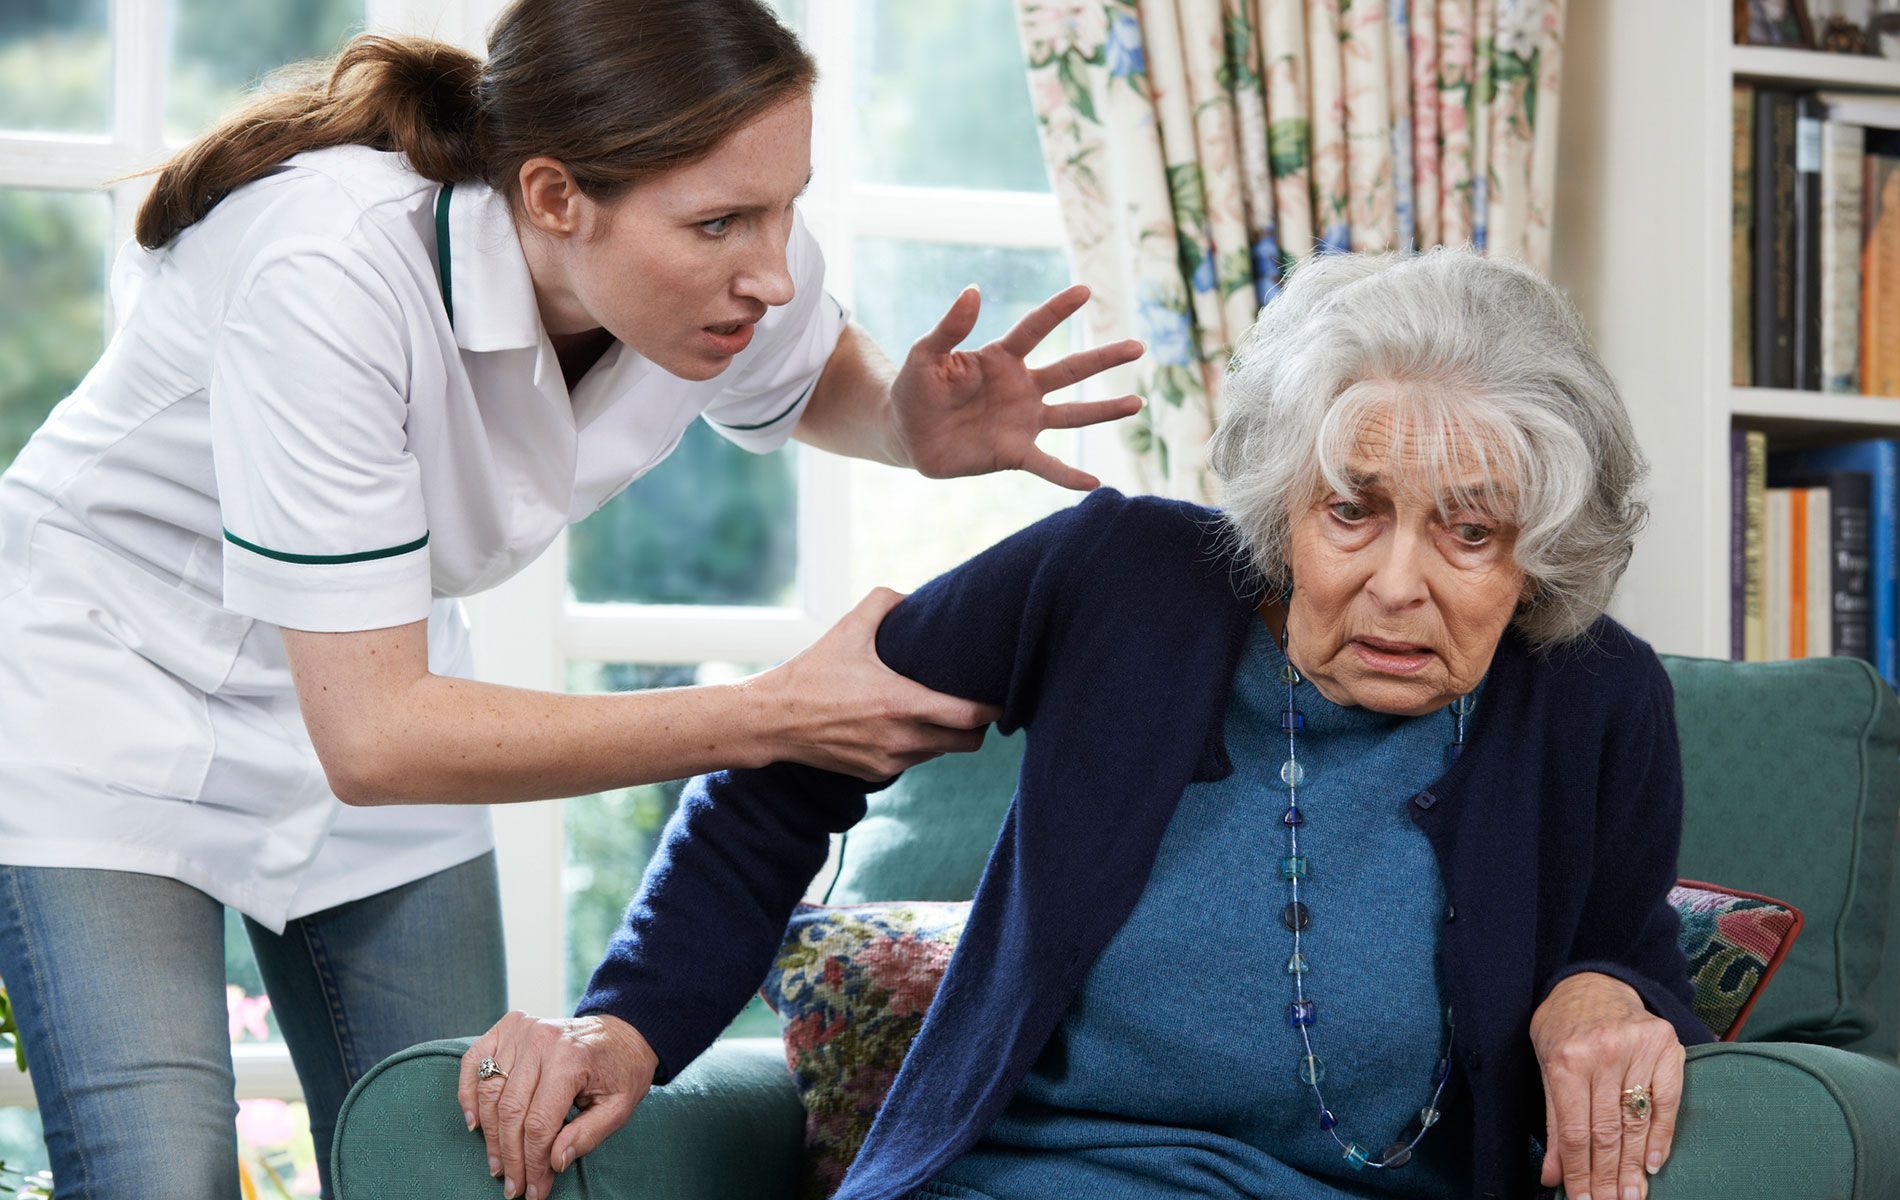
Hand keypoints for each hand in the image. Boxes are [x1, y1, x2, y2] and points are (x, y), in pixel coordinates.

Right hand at [458, 1011, 658, 1199]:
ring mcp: (521, 1031)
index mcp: (571, 1060)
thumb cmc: (621, 1071)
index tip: (534, 1189)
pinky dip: (467, 1092)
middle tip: (514, 1186)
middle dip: (511, 1157)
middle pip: (511, 1111)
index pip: (539, 1123)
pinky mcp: (508, 1027)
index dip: (533, 1162)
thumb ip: (588, 1135)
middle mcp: (541, 1041)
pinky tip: (475, 1123)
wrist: (621, 1033)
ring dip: (490, 1135)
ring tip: (498, 1166)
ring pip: (490, 1092)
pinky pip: (474, 1061)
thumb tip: (554, 1162)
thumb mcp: (619, 1107)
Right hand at [746, 588, 1001, 778]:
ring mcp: (889, 761)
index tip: (1004, 695)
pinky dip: (919, 745)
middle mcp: (901, 739)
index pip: (970, 717)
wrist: (772, 721)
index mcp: (901, 704)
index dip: (994, 708)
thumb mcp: (847, 629)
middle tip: (978, 704)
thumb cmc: (811, 673)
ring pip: (941, 752)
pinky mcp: (876, 774)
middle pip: (968, 743)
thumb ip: (884, 602)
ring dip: (947, 735)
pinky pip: (914, 761)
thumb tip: (913, 595)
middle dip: (978, 726)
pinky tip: (908, 724)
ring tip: (941, 710)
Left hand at [890, 283, 1143, 489]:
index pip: (1035, 329)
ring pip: (1073, 414)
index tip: (1085, 291)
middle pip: (1071, 369)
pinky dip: (1069, 476)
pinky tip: (1094, 483)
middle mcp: (1021, 387)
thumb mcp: (926, 354)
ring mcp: (1023, 421)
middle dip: (1104, 358)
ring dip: (1105, 410)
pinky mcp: (1014, 453)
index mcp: (1001, 358)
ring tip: (1137, 403)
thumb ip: (951, 327)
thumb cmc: (916, 389)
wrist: (906, 434)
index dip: (1058, 310)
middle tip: (1139, 346)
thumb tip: (973, 291)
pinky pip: (1047, 465)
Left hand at [1530, 972, 1685, 1199]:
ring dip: (1634, 1166)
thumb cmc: (1562, 1028)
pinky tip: (1653, 1164)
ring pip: (1637, 1121)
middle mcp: (1603, 1053)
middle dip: (1608, 1177)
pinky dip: (1661, 1136)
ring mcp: (1637, 1048)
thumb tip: (1552, 1176)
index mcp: (1567, 1060)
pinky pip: (1667, 1101)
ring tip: (1632, 1196)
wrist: (1590, 983)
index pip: (1576, 1132)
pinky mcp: (1665, 1045)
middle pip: (1608, 1132)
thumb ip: (1554, 1124)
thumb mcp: (1546, 1069)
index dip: (1580, 1173)